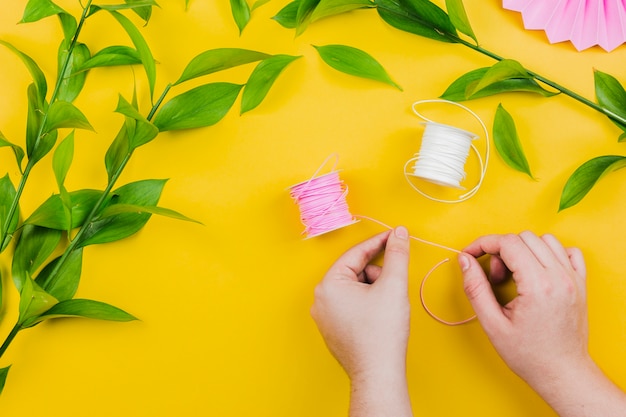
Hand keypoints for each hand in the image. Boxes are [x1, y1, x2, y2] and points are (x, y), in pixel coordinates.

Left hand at [311, 226, 412, 416]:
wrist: (378, 374)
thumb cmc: (381, 333)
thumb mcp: (393, 285)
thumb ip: (397, 254)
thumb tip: (399, 233)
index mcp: (329, 284)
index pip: (356, 253)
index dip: (379, 242)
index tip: (395, 235)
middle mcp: (321, 299)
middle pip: (354, 271)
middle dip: (377, 274)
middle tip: (394, 287)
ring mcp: (325, 316)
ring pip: (354, 288)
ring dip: (373, 289)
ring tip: (387, 307)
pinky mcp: (333, 329)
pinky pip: (350, 305)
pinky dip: (367, 304)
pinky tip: (379, 318)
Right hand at [459, 231, 625, 415]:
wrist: (562, 373)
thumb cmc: (528, 354)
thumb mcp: (492, 324)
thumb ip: (475, 288)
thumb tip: (465, 260)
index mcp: (538, 286)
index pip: (508, 242)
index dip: (483, 243)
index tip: (470, 254)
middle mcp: (560, 277)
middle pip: (524, 238)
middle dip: (501, 250)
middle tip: (494, 276)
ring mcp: (573, 279)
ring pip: (545, 240)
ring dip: (524, 249)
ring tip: (515, 274)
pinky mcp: (580, 283)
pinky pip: (568, 251)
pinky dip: (550, 253)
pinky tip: (537, 270)